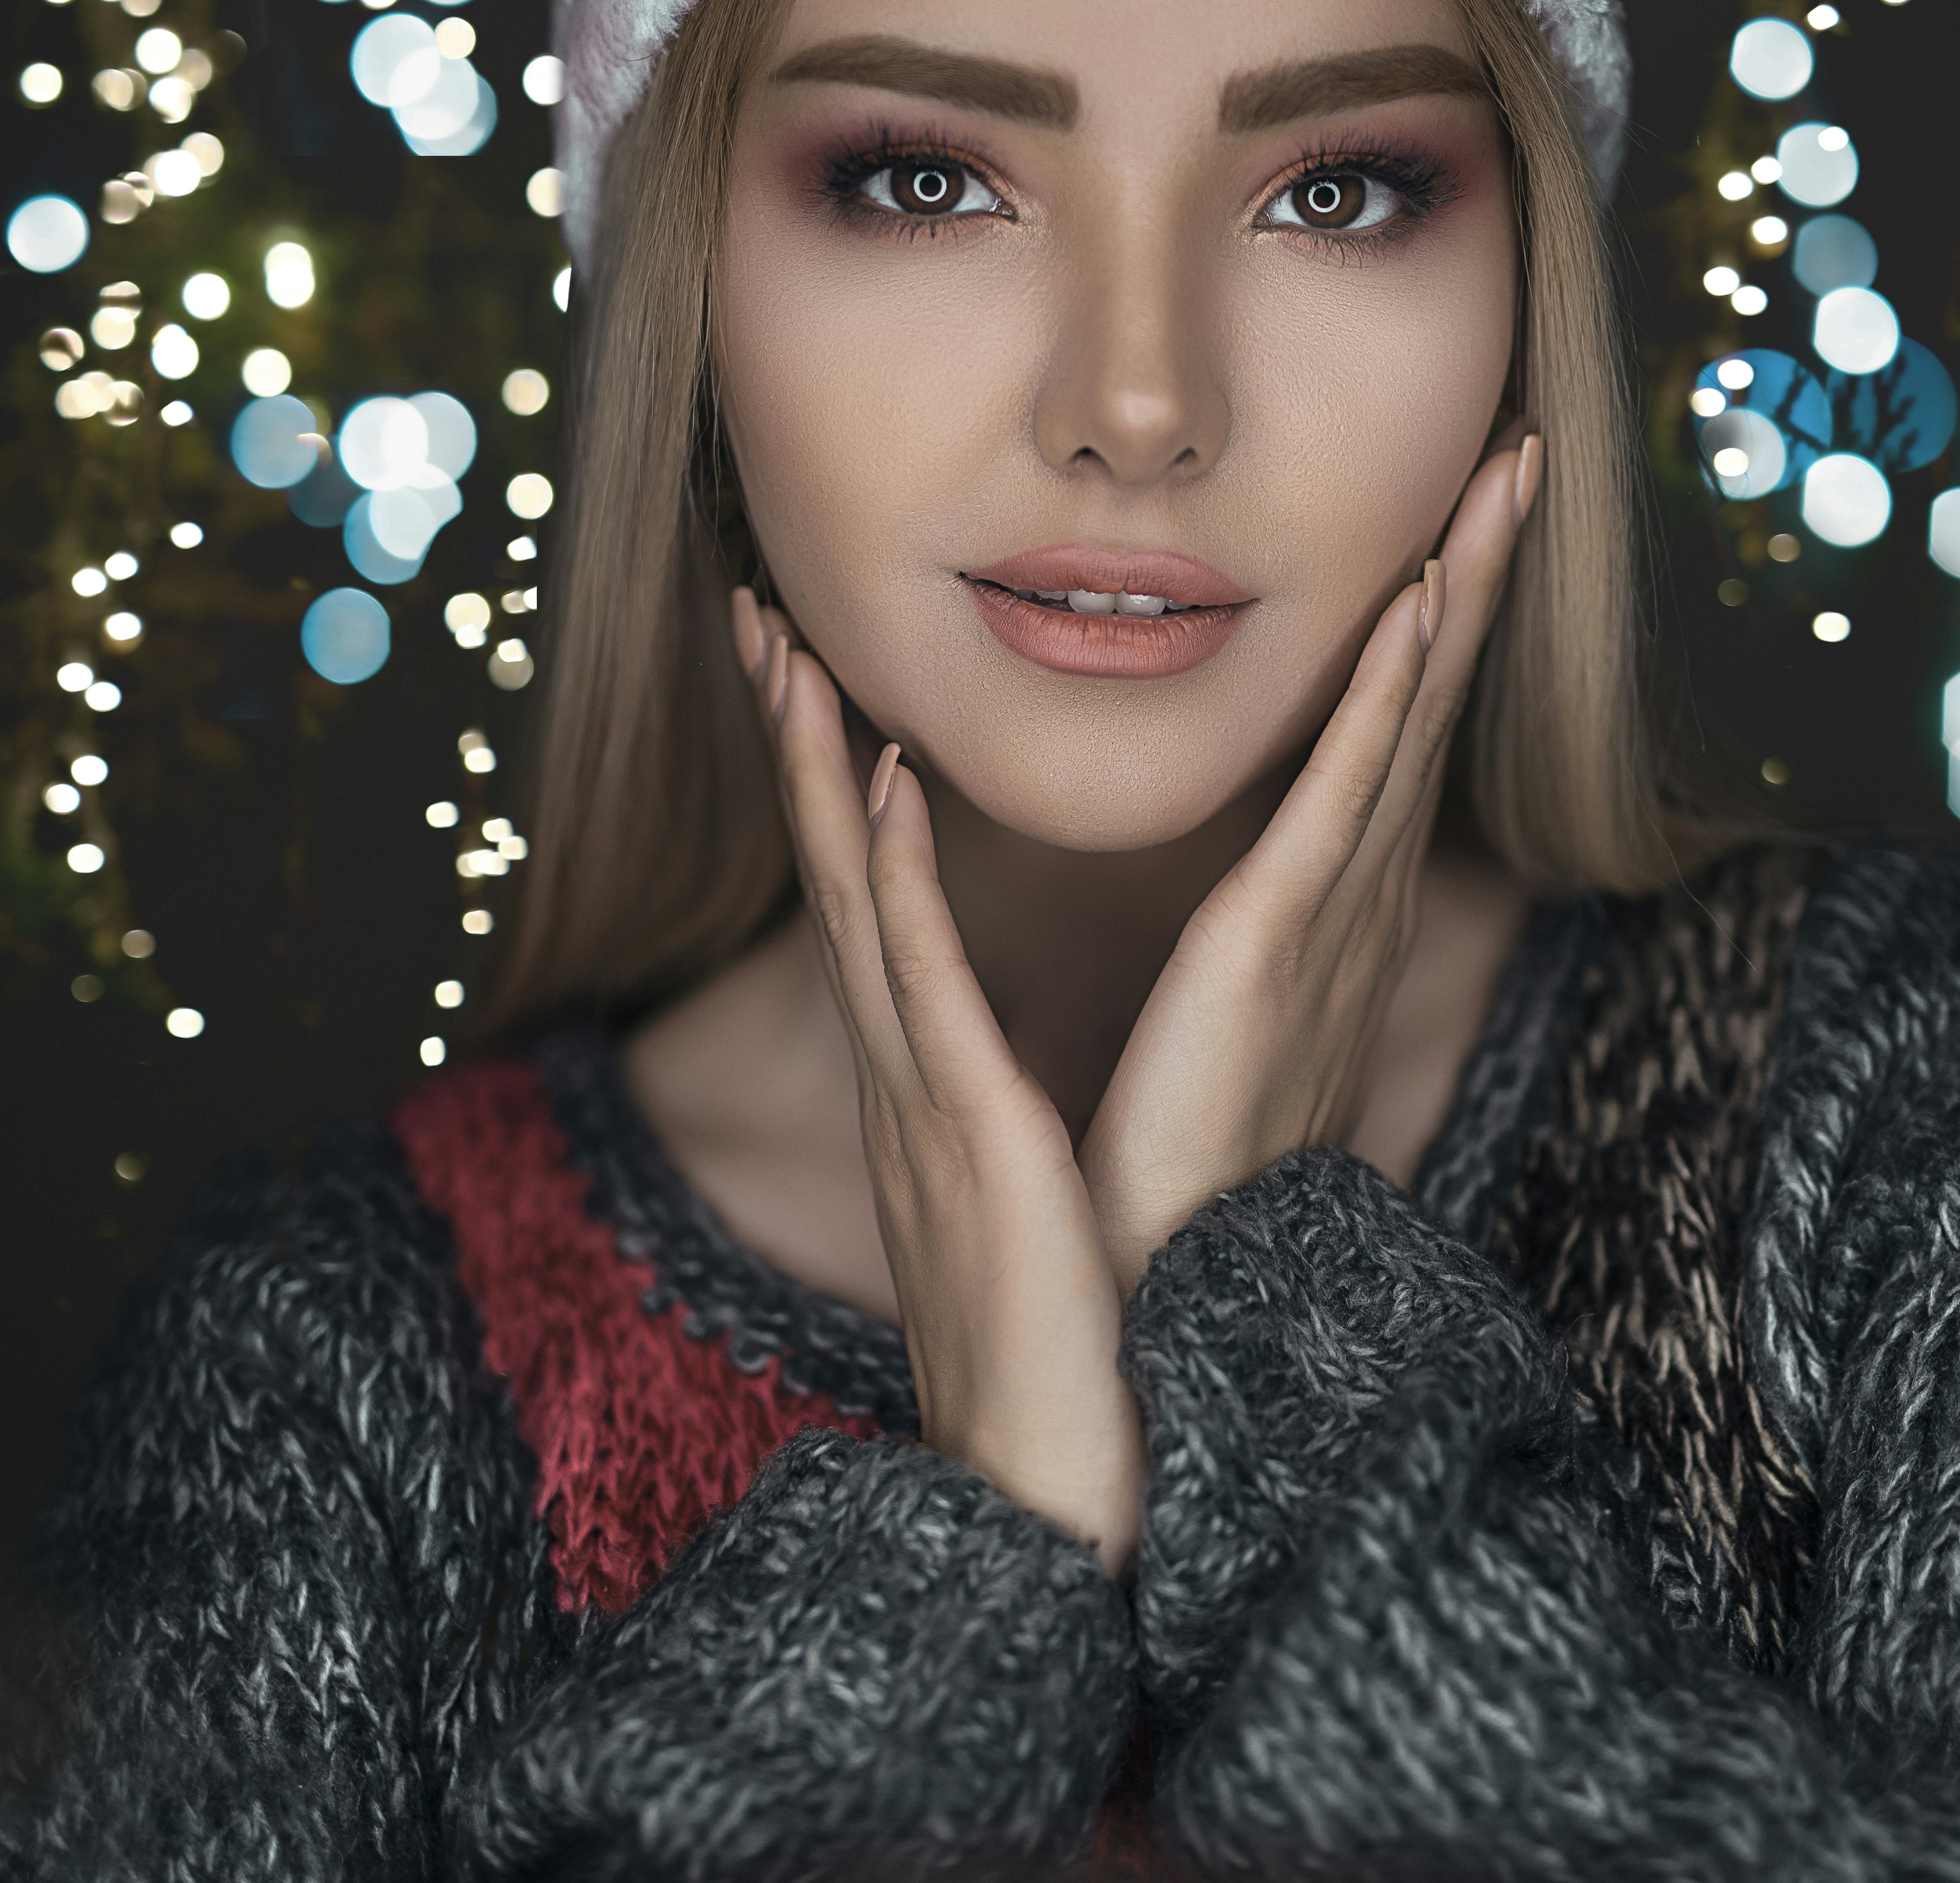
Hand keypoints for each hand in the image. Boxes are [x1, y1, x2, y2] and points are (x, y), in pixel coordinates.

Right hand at [733, 588, 1144, 1576]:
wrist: (1061, 1479)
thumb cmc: (1067, 1335)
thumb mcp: (1022, 1188)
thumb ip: (996, 1108)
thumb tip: (997, 1053)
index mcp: (928, 1076)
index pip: (866, 894)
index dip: (826, 775)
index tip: (810, 670)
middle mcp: (905, 1070)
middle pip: (830, 869)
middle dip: (791, 737)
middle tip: (757, 616)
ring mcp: (922, 1096)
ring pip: (852, 899)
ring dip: (816, 768)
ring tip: (789, 652)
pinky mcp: (968, 1131)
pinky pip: (921, 984)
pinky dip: (891, 879)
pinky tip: (875, 786)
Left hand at [1076, 435, 1541, 1300]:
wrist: (1177, 1302)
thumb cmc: (1187, 1173)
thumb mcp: (1226, 1027)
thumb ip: (1251, 952)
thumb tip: (1258, 907)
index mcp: (1325, 911)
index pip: (1391, 735)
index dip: (1438, 624)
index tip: (1463, 520)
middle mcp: (1351, 899)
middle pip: (1429, 703)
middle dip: (1478, 575)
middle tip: (1523, 456)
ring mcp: (1328, 915)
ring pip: (1408, 720)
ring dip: (1456, 594)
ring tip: (1499, 482)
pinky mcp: (1279, 941)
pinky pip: (1345, 792)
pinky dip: (1390, 696)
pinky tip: (1419, 604)